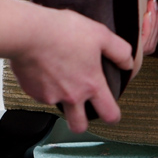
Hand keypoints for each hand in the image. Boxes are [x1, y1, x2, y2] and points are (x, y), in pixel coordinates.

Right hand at [8, 8, 134, 132]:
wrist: (29, 33)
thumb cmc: (64, 31)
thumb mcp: (100, 34)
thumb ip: (119, 51)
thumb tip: (128, 63)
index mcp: (91, 84)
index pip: (109, 114)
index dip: (113, 116)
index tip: (112, 114)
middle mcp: (72, 96)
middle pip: (79, 126)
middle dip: (82, 122)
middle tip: (82, 110)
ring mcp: (50, 96)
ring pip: (58, 105)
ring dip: (60, 96)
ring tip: (59, 74)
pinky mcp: (32, 91)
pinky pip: (40, 93)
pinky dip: (43, 85)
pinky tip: (44, 66)